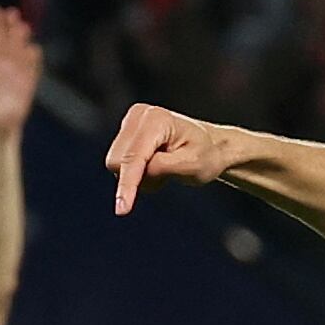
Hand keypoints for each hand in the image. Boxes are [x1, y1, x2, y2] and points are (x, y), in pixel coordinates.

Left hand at [0, 6, 41, 138]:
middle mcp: (5, 67)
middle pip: (9, 42)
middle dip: (11, 27)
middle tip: (12, 11)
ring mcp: (17, 76)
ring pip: (20, 53)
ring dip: (22, 40)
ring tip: (23, 25)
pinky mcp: (26, 88)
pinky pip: (31, 72)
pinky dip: (33, 62)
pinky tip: (33, 49)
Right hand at [105, 104, 233, 214]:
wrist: (208, 146)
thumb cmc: (205, 155)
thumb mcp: (193, 165)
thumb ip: (164, 166)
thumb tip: (140, 171)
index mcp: (157, 120)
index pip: (133, 157)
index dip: (127, 184)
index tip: (122, 209)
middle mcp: (139, 115)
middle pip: (117, 161)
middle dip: (136, 179)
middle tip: (165, 176)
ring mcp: (130, 121)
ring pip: (115, 164)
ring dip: (137, 177)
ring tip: (163, 169)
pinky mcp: (126, 131)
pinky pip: (118, 163)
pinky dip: (135, 173)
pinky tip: (154, 165)